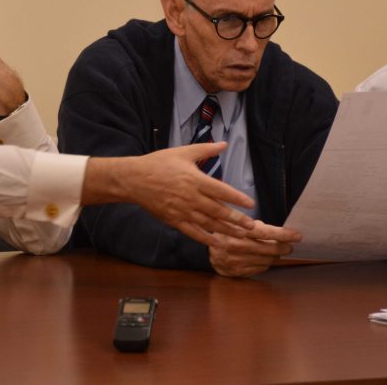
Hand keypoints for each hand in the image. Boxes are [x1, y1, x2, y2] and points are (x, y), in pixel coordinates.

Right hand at [84, 142, 254, 246]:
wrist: (134, 179)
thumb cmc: (159, 163)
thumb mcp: (183, 152)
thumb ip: (205, 149)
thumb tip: (224, 144)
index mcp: (195, 179)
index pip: (221, 191)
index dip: (237, 198)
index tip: (250, 204)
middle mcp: (190, 197)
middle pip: (218, 211)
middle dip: (236, 219)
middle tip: (252, 225)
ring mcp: (182, 210)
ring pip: (208, 223)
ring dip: (226, 230)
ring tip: (241, 235)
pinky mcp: (174, 219)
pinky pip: (193, 232)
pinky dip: (206, 238)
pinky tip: (217, 242)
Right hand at [209, 220, 301, 277]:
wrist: (209, 251)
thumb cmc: (229, 233)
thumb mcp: (240, 224)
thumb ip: (259, 227)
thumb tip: (284, 233)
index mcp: (238, 230)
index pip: (266, 233)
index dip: (284, 234)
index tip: (297, 236)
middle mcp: (236, 246)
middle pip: (268, 249)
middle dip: (283, 247)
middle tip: (290, 246)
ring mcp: (236, 261)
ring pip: (266, 261)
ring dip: (275, 257)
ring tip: (277, 252)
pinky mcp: (236, 272)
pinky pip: (259, 269)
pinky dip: (265, 265)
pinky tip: (264, 260)